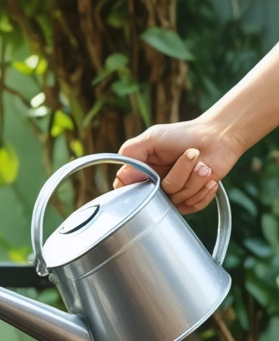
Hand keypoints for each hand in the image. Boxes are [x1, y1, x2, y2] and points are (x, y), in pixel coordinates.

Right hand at [113, 117, 242, 214]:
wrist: (219, 137)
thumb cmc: (185, 134)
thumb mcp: (152, 138)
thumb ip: (131, 153)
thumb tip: (122, 177)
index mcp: (139, 174)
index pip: (127, 193)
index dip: (139, 187)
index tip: (153, 172)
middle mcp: (154, 188)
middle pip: (155, 198)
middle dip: (178, 175)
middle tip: (192, 153)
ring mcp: (172, 196)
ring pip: (176, 199)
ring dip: (195, 177)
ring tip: (203, 164)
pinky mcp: (190, 201)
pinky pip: (192, 206)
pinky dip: (203, 191)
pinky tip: (209, 177)